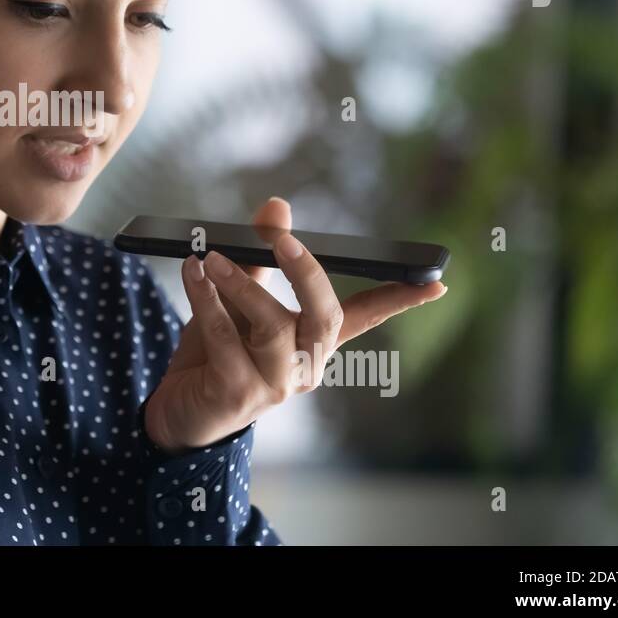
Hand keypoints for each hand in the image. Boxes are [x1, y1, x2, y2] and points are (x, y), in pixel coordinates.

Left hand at [144, 196, 447, 452]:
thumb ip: (258, 258)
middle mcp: (305, 364)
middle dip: (307, 274)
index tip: (437, 282)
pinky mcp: (238, 394)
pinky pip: (225, 339)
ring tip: (212, 257)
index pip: (365, 316)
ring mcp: (276, 384)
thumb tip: (278, 206)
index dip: (400, 299)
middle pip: (324, 317)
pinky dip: (206, 301)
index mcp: (314, 341)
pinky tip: (193, 275)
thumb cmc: (217, 352)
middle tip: (283, 239)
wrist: (180, 411)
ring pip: (272, 326)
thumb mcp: (237, 300)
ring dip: (240, 285)